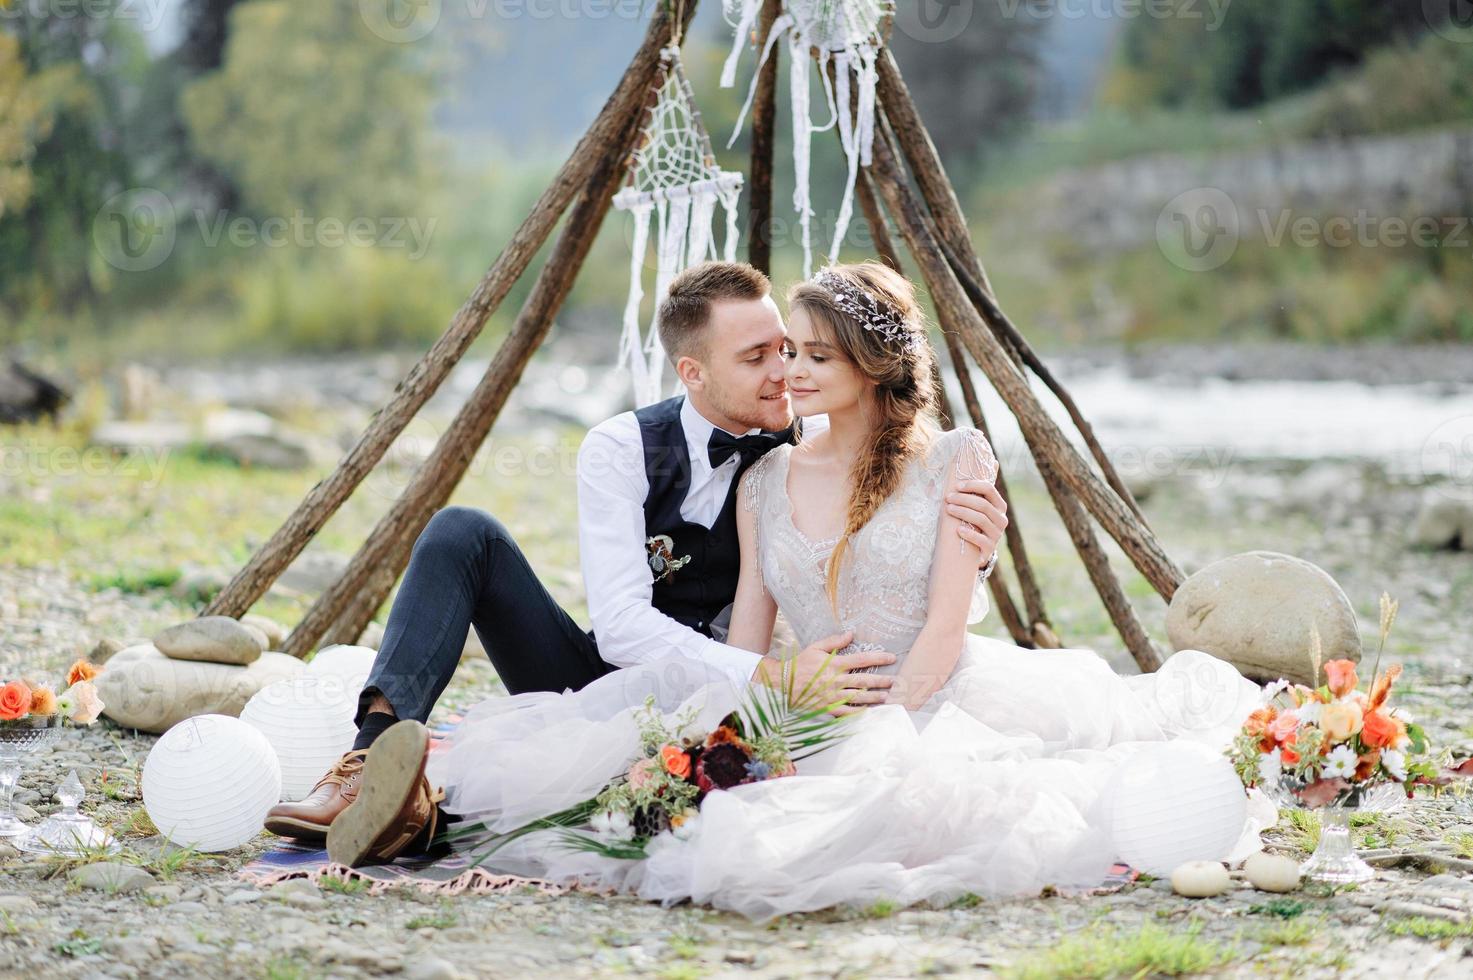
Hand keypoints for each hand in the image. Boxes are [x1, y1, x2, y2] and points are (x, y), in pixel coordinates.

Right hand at [750, 630, 896, 713]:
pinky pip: (848, 712)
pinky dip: (860, 712)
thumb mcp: (815, 648)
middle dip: (882, 681)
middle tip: (894, 681)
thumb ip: (834, 641)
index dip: (879, 658)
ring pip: (859, 697)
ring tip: (886, 697)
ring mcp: (833, 696)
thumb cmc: (800, 664)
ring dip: (875, 697)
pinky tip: (870, 712)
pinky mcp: (829, 708)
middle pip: (864, 680)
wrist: (783, 684)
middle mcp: (836, 680)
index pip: (862, 659)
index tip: (892, 658)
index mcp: (835, 664)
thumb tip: (851, 633)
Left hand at [946, 480, 1007, 568]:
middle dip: (964, 499)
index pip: (989, 489)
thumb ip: (964, 496)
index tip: (956, 486)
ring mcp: (997, 534)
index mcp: (999, 506)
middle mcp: (1001, 519)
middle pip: (983, 504)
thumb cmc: (969, 525)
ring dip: (963, 512)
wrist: (973, 552)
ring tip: (949, 509)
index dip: (973, 485)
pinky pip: (981, 540)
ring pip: (981, 519)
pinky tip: (958, 530)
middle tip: (948, 498)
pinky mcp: (990, 548)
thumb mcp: (971, 510)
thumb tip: (937, 481)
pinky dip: (969, 534)